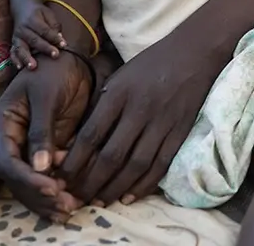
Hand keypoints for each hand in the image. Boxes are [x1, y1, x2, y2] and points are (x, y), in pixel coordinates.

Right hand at [0, 54, 91, 221]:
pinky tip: (76, 198)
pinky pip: (50, 175)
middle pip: (18, 180)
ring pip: (33, 182)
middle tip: (66, 205)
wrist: (72, 60)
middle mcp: (13, 141)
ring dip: (49, 198)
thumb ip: (42, 131)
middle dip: (40, 195)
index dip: (27, 180)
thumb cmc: (53, 71)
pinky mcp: (50, 149)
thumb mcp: (46, 97)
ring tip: (71, 208)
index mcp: (3, 126)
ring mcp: (31, 147)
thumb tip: (40, 167)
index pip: (7, 162)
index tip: (51, 188)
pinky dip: (60, 188)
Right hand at [11, 1, 64, 69]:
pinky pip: (12, 52)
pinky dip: (15, 60)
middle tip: (55, 55)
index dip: (54, 38)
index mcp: (33, 20)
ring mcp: (16, 37)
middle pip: (34, 40)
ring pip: (21, 48)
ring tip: (33, 67)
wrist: (22, 8)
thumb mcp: (48, 13)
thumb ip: (54, 25)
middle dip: (45, 48)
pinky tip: (20, 67)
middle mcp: (23, 29)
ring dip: (26, 58)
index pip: (45, 30)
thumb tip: (60, 38)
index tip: (64, 45)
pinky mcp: (13, 43)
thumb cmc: (39, 12)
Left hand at [58, 32, 225, 206]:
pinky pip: (161, 164)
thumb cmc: (151, 64)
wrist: (194, 52)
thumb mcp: (120, 77)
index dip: (73, 161)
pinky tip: (129, 196)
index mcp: (119, 93)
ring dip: (115, 188)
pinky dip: (144, 184)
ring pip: (135, 165)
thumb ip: (102, 106)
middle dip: (90, 182)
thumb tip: (78, 143)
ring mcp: (163, 122)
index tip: (59, 178)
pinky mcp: (181, 131)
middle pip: (111, 155)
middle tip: (75, 198)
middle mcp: (140, 109)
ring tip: (99, 201)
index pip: (91, 134)